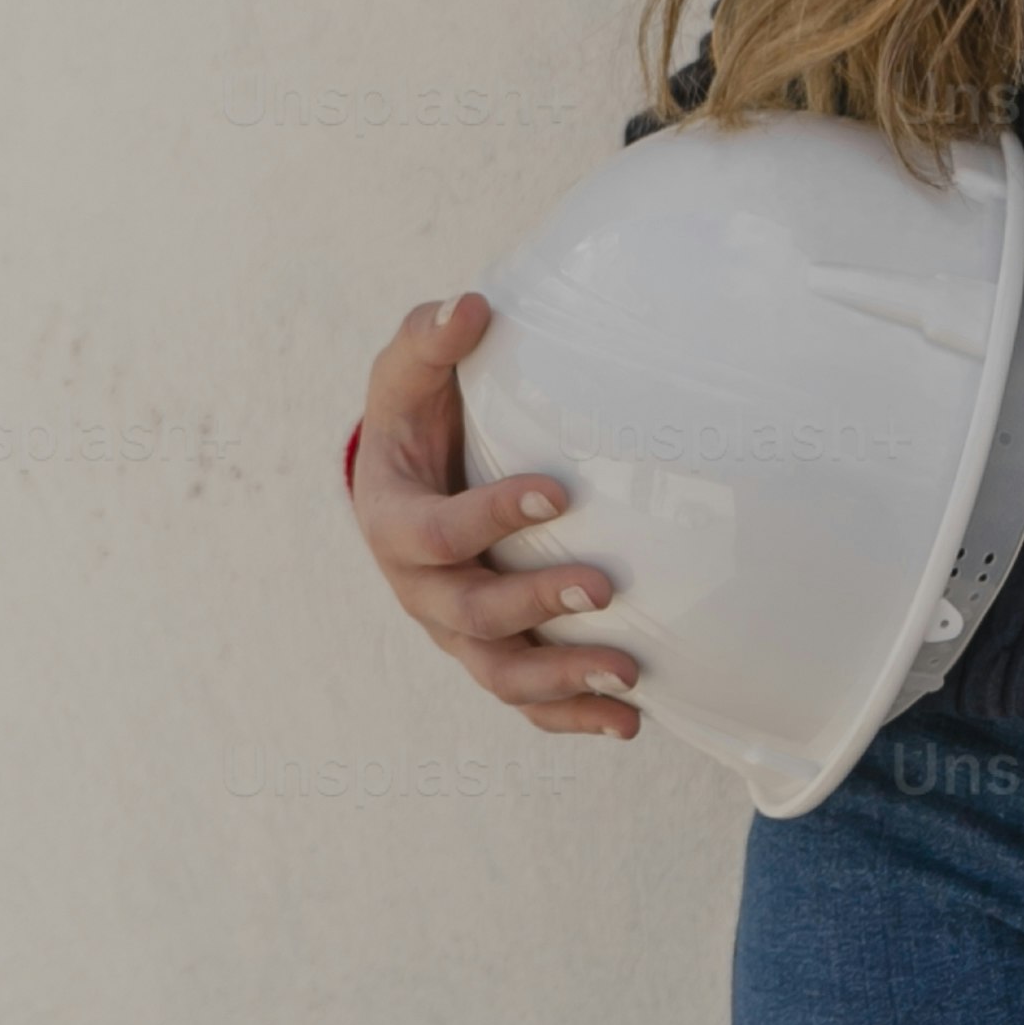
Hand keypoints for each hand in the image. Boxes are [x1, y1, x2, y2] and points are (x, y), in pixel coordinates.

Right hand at [345, 291, 638, 741]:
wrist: (410, 475)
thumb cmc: (416, 416)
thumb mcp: (407, 372)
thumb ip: (430, 339)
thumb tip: (470, 305)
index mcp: (391, 521)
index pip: (435, 533)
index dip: (490, 518)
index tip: (557, 492)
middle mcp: (418, 588)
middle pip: (468, 615)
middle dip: (535, 606)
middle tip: (604, 587)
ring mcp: (454, 629)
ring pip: (499, 674)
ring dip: (562, 680)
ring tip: (629, 677)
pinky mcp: (490, 651)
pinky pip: (526, 700)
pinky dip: (574, 717)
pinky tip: (631, 719)